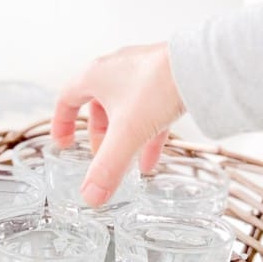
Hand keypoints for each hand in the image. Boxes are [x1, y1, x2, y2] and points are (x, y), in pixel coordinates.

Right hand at [51, 42, 185, 206]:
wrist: (200, 65)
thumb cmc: (156, 86)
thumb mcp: (127, 133)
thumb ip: (107, 167)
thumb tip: (90, 196)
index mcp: (95, 76)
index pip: (67, 99)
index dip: (62, 124)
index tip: (64, 144)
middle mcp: (115, 70)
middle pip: (98, 107)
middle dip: (100, 138)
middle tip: (102, 159)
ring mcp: (141, 71)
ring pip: (125, 110)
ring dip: (125, 138)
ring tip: (129, 165)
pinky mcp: (164, 77)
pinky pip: (149, 109)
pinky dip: (147, 133)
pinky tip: (153, 158)